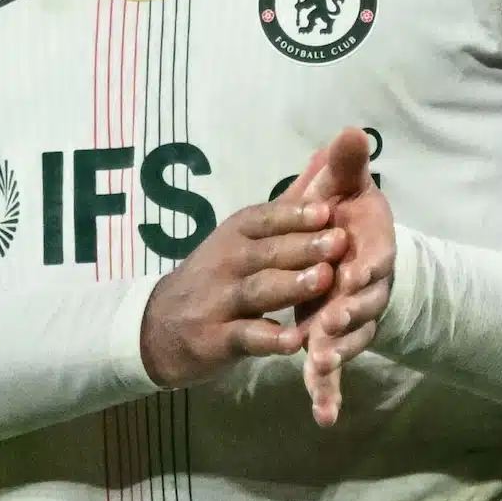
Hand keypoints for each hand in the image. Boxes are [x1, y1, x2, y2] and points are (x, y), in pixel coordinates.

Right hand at [138, 197, 346, 388]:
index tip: (329, 210)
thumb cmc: (217, 275)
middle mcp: (226, 261)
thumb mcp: (241, 238)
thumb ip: (285, 209)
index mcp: (236, 233)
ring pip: (258, 290)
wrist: (161, 324)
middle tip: (340, 242)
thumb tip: (324, 159)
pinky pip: (245, 336)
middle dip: (304, 246)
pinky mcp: (216, 338)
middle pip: (267, 252)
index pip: (266, 219)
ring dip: (292, 285)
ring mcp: (219, 301)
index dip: (296, 215)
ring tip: (324, 280)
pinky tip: (296, 341)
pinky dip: (270, 339)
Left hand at [293, 127, 394, 426]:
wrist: (347, 248)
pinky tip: (323, 415)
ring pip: (348, 340)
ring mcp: (351, 318)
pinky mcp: (334, 340)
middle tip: (327, 327)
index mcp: (370, 251)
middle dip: (345, 316)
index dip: (364, 269)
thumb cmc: (345, 213)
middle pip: (360, 306)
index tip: (350, 276)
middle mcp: (366, 289)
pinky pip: (335, 370)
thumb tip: (350, 131)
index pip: (372, 261)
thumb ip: (346, 164)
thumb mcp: (345, 185)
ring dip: (336, 354)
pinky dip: (330, 392)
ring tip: (319, 366)